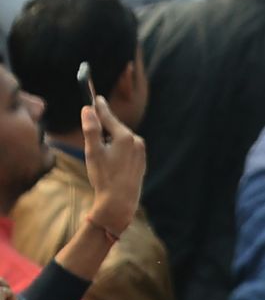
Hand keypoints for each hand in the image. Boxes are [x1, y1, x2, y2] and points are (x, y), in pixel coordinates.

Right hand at [82, 97, 144, 233]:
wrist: (120, 201)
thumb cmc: (104, 177)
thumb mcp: (93, 151)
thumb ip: (91, 129)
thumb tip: (88, 109)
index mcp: (125, 137)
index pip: (109, 117)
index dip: (100, 107)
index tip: (96, 97)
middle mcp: (137, 142)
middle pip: (116, 127)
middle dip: (104, 124)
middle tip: (94, 117)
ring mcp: (141, 152)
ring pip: (122, 139)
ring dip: (110, 138)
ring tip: (99, 148)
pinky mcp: (141, 161)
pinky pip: (127, 149)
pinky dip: (117, 148)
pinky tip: (111, 158)